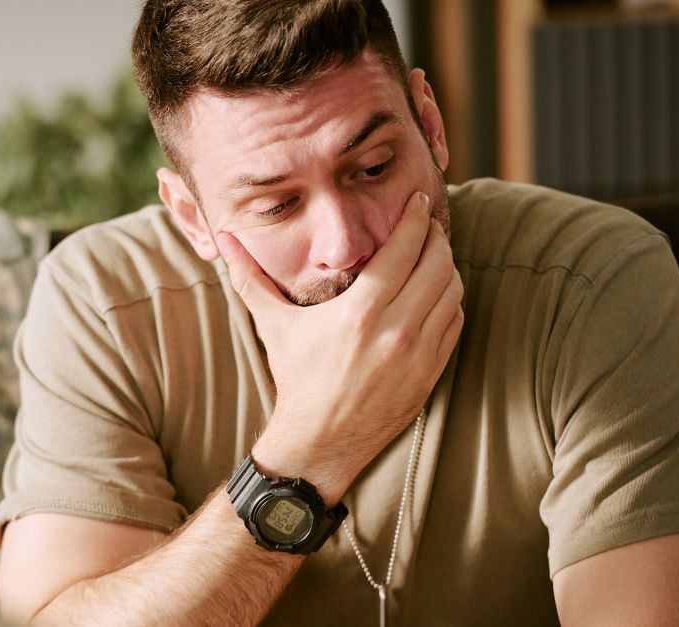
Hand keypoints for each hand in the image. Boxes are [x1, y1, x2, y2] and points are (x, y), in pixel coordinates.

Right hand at [217, 191, 462, 499]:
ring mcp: (418, 353)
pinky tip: (434, 293)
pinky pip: (454, 321)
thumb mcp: (273, 324)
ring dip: (446, 268)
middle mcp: (395, 330)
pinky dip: (449, 301)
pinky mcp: (431, 371)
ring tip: (432, 257)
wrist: (320, 440)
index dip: (416, 220)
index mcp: (359, 312)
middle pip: (438, 264)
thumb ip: (249, 276)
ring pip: (452, 291)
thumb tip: (223, 237)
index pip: (404, 249)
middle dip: (436, 239)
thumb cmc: (296, 378)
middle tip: (427, 228)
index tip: (418, 204)